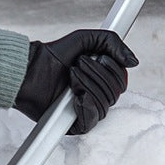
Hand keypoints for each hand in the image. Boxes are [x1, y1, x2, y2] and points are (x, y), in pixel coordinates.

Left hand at [13, 29, 137, 133]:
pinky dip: (85, 105)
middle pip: (115, 94)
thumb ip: (113, 43)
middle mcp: (96, 96)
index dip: (112, 69)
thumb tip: (134, 61)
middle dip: (96, 75)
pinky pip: (92, 121)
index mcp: (102, 79)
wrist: (31, 69)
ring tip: (71, 75)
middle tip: (78, 64)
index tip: (97, 57)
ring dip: (88, 85)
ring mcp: (86, 111)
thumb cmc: (55, 54)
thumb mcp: (87, 39)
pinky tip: (75, 96)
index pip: (122, 82)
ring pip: (104, 106)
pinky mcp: (74, 125)